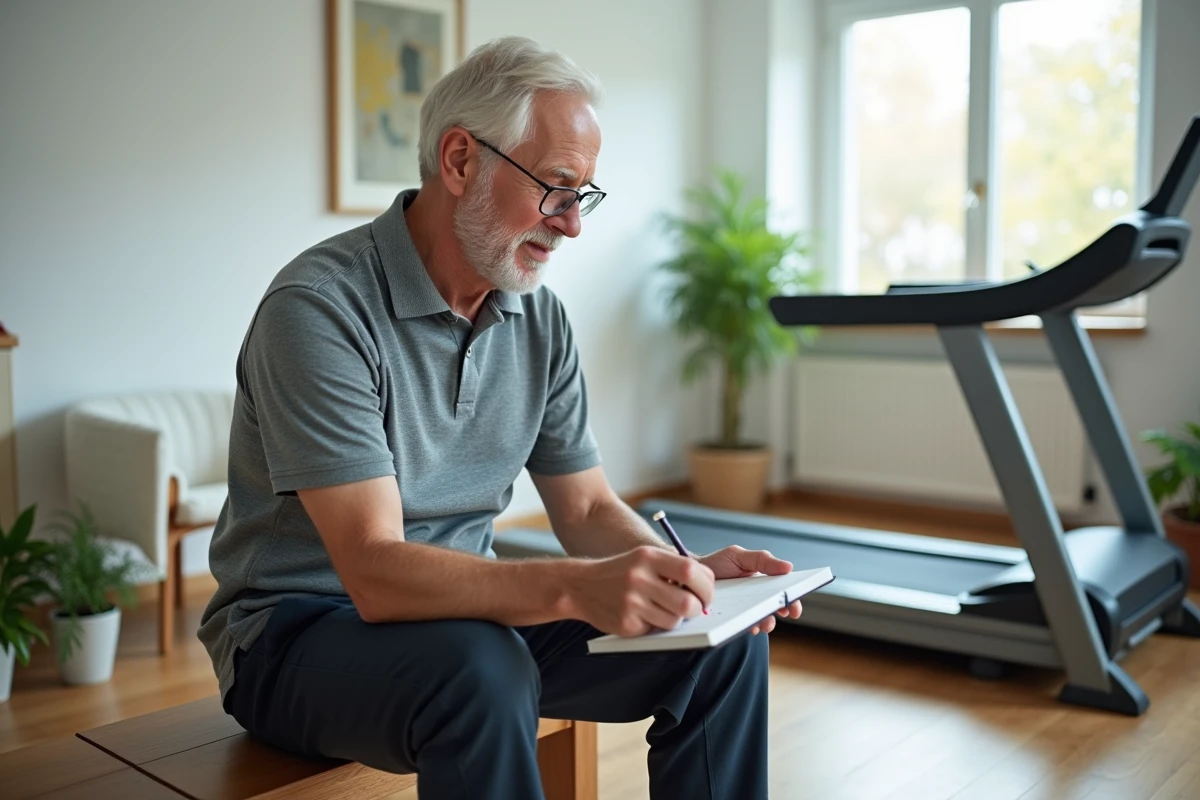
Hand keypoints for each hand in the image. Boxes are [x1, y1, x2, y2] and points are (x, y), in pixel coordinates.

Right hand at [567, 546, 714, 636]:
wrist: (580, 585)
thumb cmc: (621, 572)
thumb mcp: (644, 557)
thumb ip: (674, 566)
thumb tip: (707, 584)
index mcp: (648, 557)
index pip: (691, 571)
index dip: (706, 585)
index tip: (706, 592)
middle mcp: (639, 578)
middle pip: (688, 603)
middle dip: (698, 608)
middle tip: (696, 608)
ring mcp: (631, 602)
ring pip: (675, 621)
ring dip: (676, 618)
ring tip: (664, 609)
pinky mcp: (625, 623)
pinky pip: (656, 630)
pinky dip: (656, 625)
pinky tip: (644, 615)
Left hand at [698, 545, 802, 634]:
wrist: (688, 577)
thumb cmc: (716, 564)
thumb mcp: (738, 556)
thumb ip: (763, 560)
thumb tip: (789, 567)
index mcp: (762, 580)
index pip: (783, 590)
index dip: (792, 599)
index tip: (794, 606)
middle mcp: (756, 597)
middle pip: (776, 607)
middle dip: (782, 611)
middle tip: (783, 613)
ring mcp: (744, 610)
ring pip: (762, 619)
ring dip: (767, 622)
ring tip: (764, 621)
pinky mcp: (732, 620)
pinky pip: (744, 627)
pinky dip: (749, 627)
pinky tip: (749, 625)